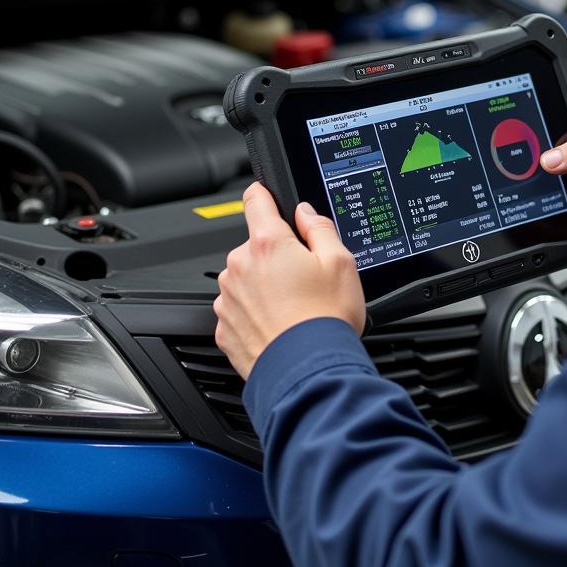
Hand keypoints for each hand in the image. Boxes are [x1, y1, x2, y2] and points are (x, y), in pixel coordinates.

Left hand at [213, 182, 365, 379]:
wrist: (307, 372)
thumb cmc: (325, 319)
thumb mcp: (341, 262)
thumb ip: (320, 228)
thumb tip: (306, 214)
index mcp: (268, 243)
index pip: (255, 200)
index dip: (263, 193)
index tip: (267, 195)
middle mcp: (240, 266)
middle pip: (256, 245)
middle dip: (277, 255)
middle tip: (305, 277)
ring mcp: (229, 298)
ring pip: (247, 278)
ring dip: (265, 285)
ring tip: (296, 307)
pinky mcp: (225, 328)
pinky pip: (240, 309)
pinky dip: (257, 313)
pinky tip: (281, 325)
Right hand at [540, 88, 566, 222]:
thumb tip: (552, 156)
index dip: (553, 102)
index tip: (532, 114)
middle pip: (564, 131)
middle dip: (550, 141)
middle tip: (535, 151)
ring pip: (565, 159)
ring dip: (556, 167)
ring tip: (542, 172)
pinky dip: (562, 187)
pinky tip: (555, 190)